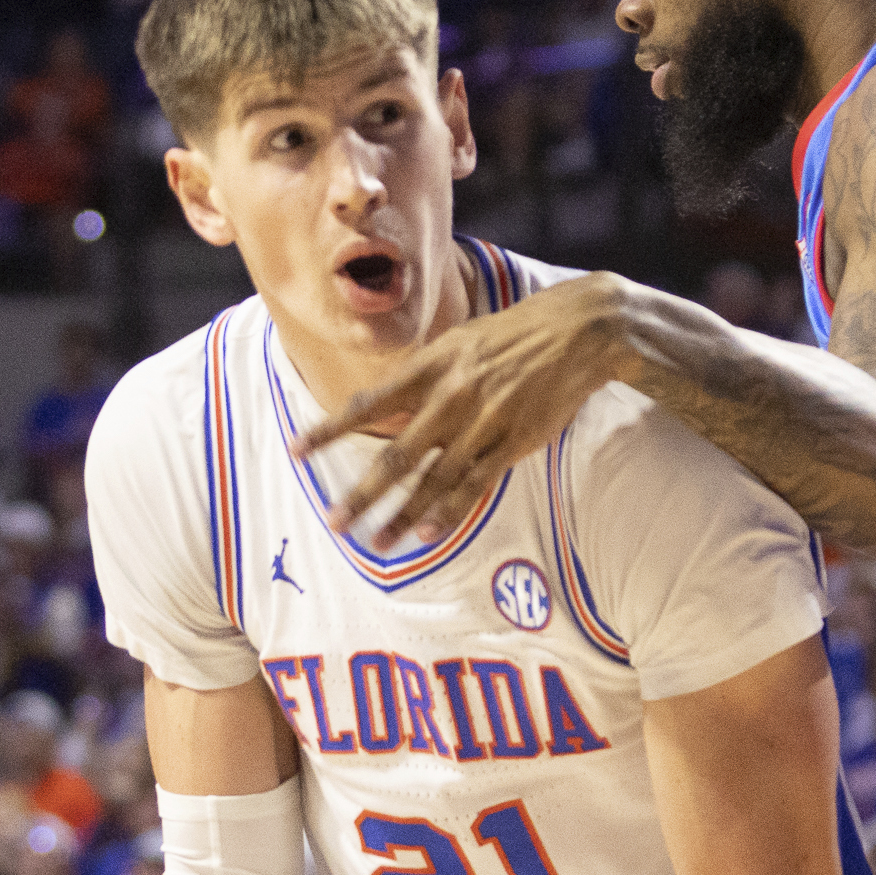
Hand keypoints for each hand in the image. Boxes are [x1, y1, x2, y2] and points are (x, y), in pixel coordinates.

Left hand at [292, 272, 630, 546]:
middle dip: (364, 491)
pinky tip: (429, 533)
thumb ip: (421, 376)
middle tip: (336, 520)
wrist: (577, 331)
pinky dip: (452, 510)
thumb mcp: (458, 341)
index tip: (298, 449)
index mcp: (431, 366)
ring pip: (435, 478)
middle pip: (398, 454)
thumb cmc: (511, 335)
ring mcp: (483, 422)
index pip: (370, 403)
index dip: (331, 428)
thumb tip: (382, 404)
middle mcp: (451, 396)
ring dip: (404, 514)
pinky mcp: (514, 441)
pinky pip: (477, 482)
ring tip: (378, 543)